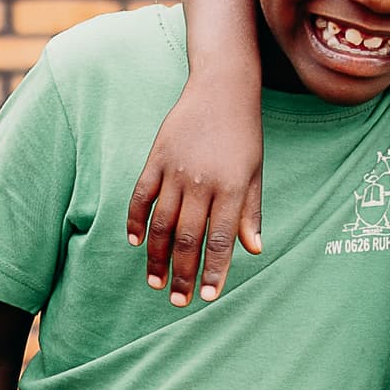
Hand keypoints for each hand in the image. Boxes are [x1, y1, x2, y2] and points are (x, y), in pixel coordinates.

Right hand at [124, 82, 262, 304]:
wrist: (221, 88)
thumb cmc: (244, 134)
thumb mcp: (254, 172)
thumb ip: (251, 212)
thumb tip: (254, 250)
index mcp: (231, 188)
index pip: (221, 240)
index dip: (214, 271)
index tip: (208, 297)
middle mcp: (202, 183)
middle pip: (188, 238)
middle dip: (183, 274)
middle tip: (178, 301)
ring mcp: (175, 170)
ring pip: (161, 224)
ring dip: (157, 257)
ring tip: (155, 283)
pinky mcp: (156, 158)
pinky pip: (140, 197)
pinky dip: (135, 222)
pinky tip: (135, 243)